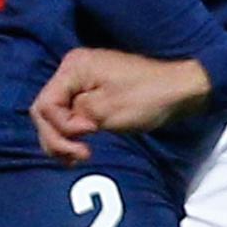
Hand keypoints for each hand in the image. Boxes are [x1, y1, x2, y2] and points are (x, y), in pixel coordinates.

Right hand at [32, 50, 213, 161]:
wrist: (181, 91)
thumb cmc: (147, 97)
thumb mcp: (105, 111)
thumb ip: (74, 118)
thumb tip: (64, 127)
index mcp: (73, 67)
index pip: (45, 104)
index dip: (61, 127)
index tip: (89, 135)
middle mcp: (72, 70)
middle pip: (45, 111)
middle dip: (57, 137)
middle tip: (80, 157)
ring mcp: (82, 81)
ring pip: (55, 116)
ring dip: (62, 140)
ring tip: (78, 158)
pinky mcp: (91, 94)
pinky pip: (71, 116)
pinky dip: (73, 134)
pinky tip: (80, 151)